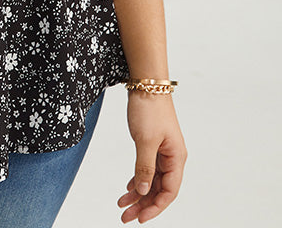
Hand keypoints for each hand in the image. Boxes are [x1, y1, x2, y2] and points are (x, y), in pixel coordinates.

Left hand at [117, 91, 187, 222]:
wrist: (146, 83)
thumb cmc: (149, 108)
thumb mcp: (145, 141)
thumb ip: (144, 167)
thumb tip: (144, 192)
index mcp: (176, 158)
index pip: (169, 192)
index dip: (155, 207)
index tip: (139, 218)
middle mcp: (172, 157)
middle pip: (159, 189)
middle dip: (143, 204)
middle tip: (125, 217)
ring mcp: (162, 151)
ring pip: (152, 180)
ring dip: (138, 194)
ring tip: (121, 205)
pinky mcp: (153, 144)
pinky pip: (147, 168)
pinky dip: (137, 179)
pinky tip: (128, 188)